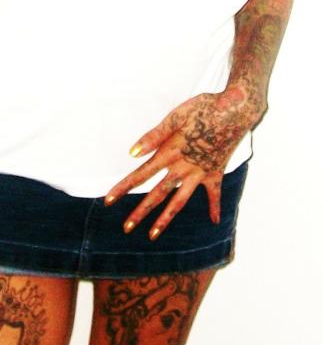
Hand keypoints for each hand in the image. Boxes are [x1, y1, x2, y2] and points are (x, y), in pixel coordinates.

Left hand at [105, 83, 258, 238]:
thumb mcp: (175, 117)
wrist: (235, 110)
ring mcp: (200, 173)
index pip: (141, 174)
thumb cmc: (203, 108)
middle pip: (157, 193)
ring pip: (179, 201)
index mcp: (170, 153)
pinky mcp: (216, 172)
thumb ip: (153, 136)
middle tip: (126, 227)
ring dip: (166, 218)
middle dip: (141, 211)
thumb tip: (132, 152)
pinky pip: (214, 193)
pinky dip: (215, 207)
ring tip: (153, 235)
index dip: (124, 187)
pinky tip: (214, 221)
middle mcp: (183, 168)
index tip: (109, 200)